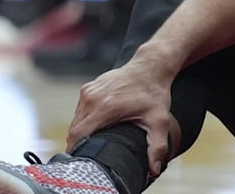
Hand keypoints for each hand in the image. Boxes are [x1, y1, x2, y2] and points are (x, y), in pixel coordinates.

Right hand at [67, 50, 178, 176]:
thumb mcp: (159, 120)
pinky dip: (85, 119)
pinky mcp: (88, 87)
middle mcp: (92, 98)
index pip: (78, 135)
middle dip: (80, 143)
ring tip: (95, 139)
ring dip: (82, 131)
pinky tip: (98, 124)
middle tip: (91, 153)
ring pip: (76, 119)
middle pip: (74, 129)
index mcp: (105, 108)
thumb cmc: (154, 92)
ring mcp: (88, 91)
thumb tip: (155, 169)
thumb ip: (157, 146)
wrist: (151, 66)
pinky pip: (80, 109)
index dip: (77, 150)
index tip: (83, 160)